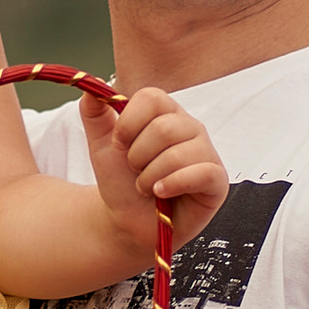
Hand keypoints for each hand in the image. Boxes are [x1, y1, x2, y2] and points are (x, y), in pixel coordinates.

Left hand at [81, 85, 228, 259]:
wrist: (128, 221)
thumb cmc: (121, 182)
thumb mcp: (101, 145)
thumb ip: (94, 113)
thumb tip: (92, 87)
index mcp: (166, 113)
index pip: (152, 98)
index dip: (128, 123)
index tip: (119, 143)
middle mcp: (190, 128)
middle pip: (163, 127)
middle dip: (138, 156)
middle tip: (136, 171)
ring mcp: (206, 153)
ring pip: (177, 154)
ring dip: (150, 177)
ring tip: (148, 187)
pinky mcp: (217, 181)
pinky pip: (201, 173)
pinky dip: (173, 184)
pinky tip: (161, 193)